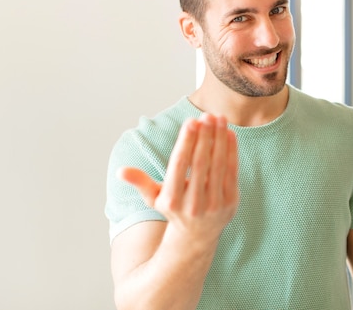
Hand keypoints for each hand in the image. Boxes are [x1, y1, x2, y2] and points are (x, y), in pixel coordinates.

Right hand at [118, 114, 238, 243]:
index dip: (186, 142)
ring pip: (218, 165)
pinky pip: (232, 172)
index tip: (190, 121)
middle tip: (206, 115)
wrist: (196, 236)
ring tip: (219, 118)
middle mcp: (193, 203)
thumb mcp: (154, 198)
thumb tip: (120, 171)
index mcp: (172, 199)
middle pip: (200, 162)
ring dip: (220, 139)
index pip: (180, 164)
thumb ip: (140, 182)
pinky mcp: (231, 202)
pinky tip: (229, 133)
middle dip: (204, 136)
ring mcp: (214, 204)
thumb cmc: (173, 209)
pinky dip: (232, 151)